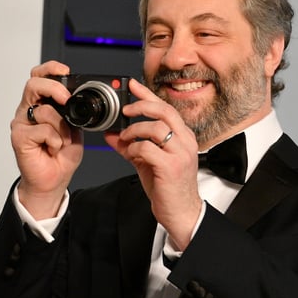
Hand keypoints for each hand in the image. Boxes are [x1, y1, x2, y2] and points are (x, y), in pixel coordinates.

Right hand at [11, 61, 82, 218]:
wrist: (53, 180)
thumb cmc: (61, 156)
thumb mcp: (74, 128)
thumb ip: (72, 112)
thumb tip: (75, 98)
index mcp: (41, 104)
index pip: (39, 77)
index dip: (50, 69)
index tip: (65, 71)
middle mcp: (28, 110)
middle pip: (34, 84)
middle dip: (54, 88)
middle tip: (66, 99)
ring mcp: (22, 123)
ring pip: (43, 109)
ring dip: (61, 127)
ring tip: (61, 141)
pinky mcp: (19, 137)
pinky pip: (42, 129)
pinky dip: (55, 140)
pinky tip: (52, 149)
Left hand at [106, 79, 202, 248]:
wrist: (180, 212)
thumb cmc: (167, 187)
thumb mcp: (147, 162)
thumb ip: (130, 147)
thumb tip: (112, 135)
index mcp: (182, 137)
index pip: (166, 108)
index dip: (148, 94)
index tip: (132, 85)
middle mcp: (185, 141)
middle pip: (164, 111)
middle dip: (141, 106)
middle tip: (125, 110)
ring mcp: (180, 153)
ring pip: (155, 128)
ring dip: (134, 131)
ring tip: (126, 140)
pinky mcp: (171, 167)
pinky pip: (148, 148)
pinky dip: (134, 149)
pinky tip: (131, 155)